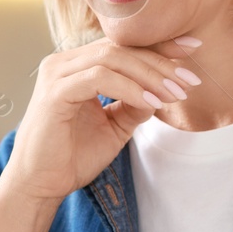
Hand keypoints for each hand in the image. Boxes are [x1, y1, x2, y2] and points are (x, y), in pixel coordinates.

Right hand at [0, 37, 202, 202]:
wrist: (39, 186)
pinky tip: (151, 104)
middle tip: (191, 80)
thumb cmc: (70, 158)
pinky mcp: (55, 92)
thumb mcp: (114, 128)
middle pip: (120, 48)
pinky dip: (130, 89)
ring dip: (150, 75)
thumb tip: (163, 90)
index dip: (159, 45)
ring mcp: (57, 74)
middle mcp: (64, 63)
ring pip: (112, 58)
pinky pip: (100, 79)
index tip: (193, 49)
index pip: (122, 46)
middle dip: (161, 62)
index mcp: (76, 66)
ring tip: (175, 94)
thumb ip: (135, 105)